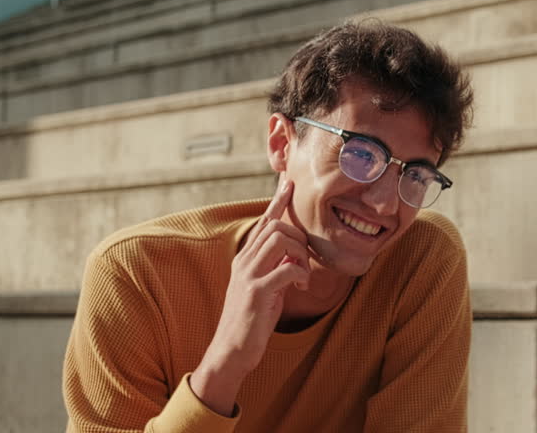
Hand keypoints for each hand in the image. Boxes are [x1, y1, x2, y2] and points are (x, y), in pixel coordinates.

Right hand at [190, 180, 309, 415]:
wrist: (231, 351)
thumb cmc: (251, 320)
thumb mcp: (265, 287)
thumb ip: (276, 267)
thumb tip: (295, 252)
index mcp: (244, 258)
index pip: (262, 222)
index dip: (276, 202)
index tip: (288, 184)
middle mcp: (243, 261)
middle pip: (275, 225)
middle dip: (299, 237)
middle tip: (305, 261)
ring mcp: (248, 275)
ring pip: (280, 239)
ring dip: (300, 253)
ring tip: (302, 275)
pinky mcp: (257, 292)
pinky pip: (288, 268)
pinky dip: (301, 274)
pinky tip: (301, 288)